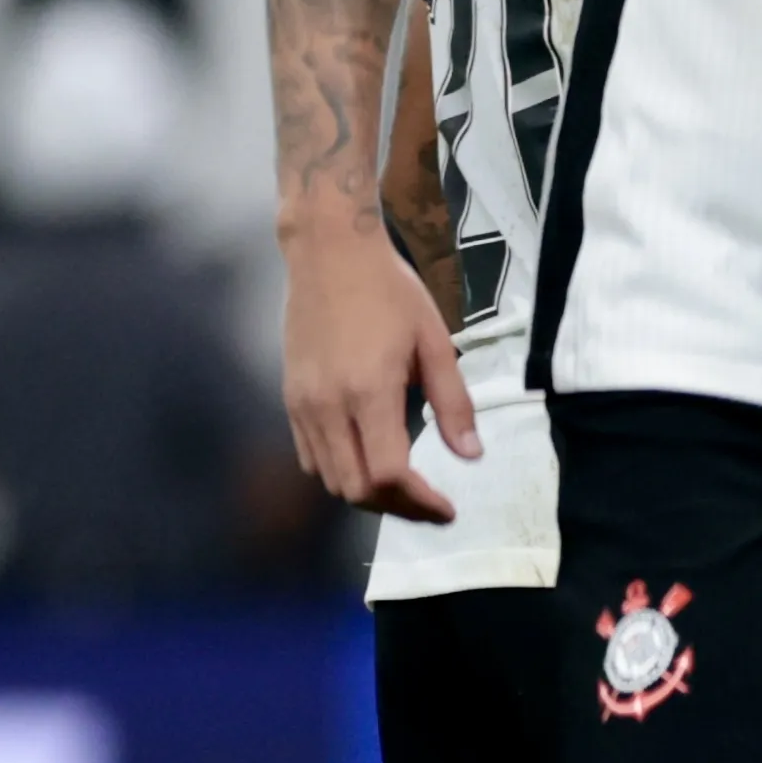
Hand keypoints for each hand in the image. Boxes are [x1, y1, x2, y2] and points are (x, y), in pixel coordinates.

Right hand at [281, 211, 469, 523]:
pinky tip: (371, 462)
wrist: (329, 254)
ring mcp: (301, 404)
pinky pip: (310, 456)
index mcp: (368, 392)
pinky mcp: (290, 397)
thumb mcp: (434, 342)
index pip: (389, 474)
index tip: (448, 509)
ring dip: (368, 495)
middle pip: (356, 489)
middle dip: (397, 508)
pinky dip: (342, 473)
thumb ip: (453, 403)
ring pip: (330, 479)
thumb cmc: (389, 291)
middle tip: (432, 507)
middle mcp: (326, 405)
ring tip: (407, 490)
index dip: (420, 502)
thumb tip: (471, 454)